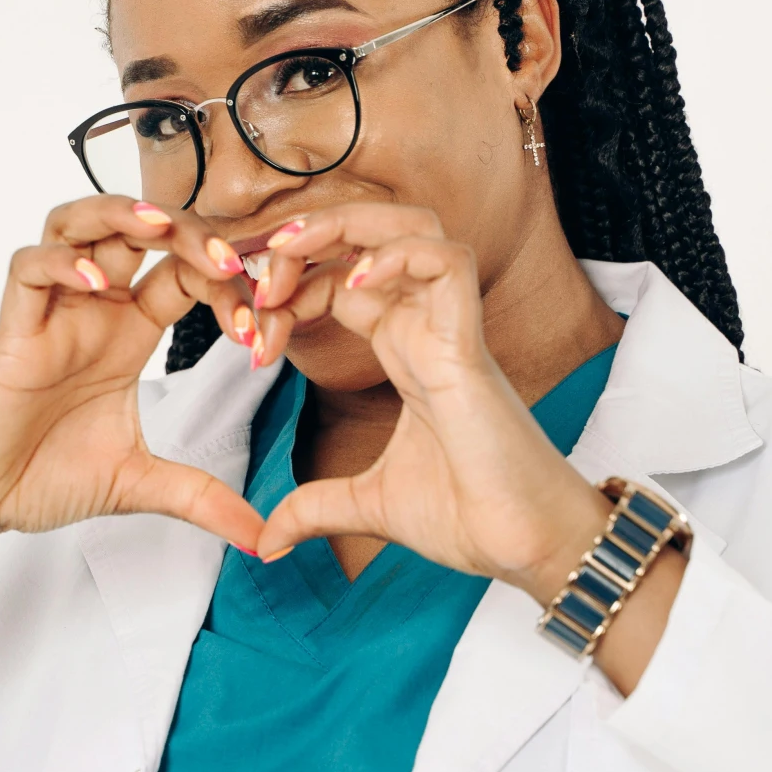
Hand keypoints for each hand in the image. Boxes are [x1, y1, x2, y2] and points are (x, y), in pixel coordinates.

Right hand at [0, 196, 268, 654]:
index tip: (260, 330)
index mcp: (129, 332)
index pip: (185, 275)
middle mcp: (92, 310)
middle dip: (188, 233)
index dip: (227, 286)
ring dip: (119, 214)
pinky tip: (96, 282)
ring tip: (161, 230)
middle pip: (140, 232)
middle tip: (230, 262)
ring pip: (78, 224)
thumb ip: (202, 499)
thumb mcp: (140, 484)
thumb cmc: (40, 475)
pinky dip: (61, 263)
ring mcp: (51, 314)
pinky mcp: (12, 331)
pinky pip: (29, 270)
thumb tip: (262, 536)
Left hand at [243, 204, 614, 600]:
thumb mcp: (366, 506)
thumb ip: (313, 511)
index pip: (341, 281)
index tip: (250, 330)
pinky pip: (448, 262)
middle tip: (259, 268)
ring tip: (295, 251)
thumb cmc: (467, 514)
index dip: (291, 287)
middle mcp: (425, 327)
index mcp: (403, 350)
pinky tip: (353, 282)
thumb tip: (263, 544)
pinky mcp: (469, 343)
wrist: (521, 545)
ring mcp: (449, 328)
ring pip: (413, 226)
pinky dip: (399, 255)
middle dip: (310, 233)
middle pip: (374, 233)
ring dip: (348, 225)